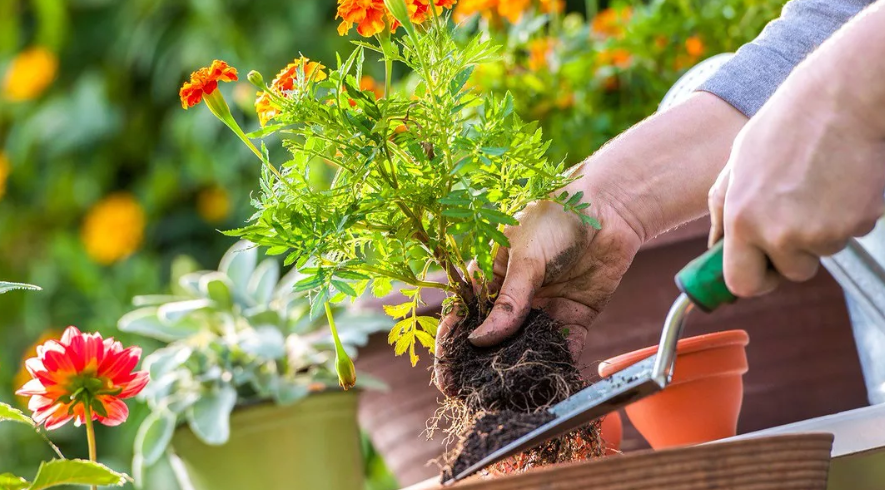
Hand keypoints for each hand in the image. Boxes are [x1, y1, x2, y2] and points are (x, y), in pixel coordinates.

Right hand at [432, 92, 747, 395]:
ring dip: (517, 369)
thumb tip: (480, 340)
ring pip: (526, 346)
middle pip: (494, 338)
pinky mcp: (575, 317)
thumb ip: (508, 300)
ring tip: (505, 397)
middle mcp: (516, 297)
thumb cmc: (557, 217)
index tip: (447, 370)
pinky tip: (547, 383)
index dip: (454, 342)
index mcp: (493, 275)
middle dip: (480, 366)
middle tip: (468, 393)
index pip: (466, 313)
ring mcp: (544, 308)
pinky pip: (564, 346)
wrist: (609, 207)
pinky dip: (557, 364)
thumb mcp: (525, 256)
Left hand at [708, 89, 884, 297]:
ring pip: (822, 252)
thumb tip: (714, 248)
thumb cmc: (785, 127)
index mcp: (742, 220)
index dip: (754, 280)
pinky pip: (850, 234)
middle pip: (790, 273)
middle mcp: (779, 233)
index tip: (762, 271)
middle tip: (796, 215)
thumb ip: (723, 210)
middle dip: (793, 256)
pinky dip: (847, 216)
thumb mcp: (737, 165)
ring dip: (821, 230)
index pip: (742, 283)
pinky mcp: (858, 224)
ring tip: (816, 185)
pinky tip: (840, 182)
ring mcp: (822, 232)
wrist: (842, 99)